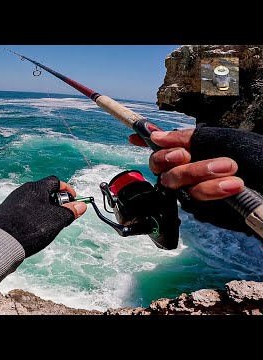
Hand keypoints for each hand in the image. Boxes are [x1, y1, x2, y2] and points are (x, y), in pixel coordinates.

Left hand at [0, 175, 86, 257]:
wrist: (0, 242)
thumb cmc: (31, 227)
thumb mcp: (56, 220)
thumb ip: (70, 212)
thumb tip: (81, 206)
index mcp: (36, 187)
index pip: (55, 182)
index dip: (67, 190)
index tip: (74, 201)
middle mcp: (23, 191)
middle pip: (45, 192)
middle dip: (57, 203)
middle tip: (63, 217)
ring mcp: (13, 202)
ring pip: (35, 203)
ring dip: (46, 212)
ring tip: (50, 226)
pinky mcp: (6, 213)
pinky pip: (25, 211)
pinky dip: (34, 217)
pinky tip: (35, 230)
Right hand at [128, 129, 243, 199]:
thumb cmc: (256, 157)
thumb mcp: (220, 139)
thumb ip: (186, 137)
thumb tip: (154, 136)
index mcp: (193, 150)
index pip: (162, 145)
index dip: (143, 140)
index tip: (131, 137)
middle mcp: (189, 170)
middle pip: (160, 166)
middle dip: (170, 158)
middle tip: (186, 154)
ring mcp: (193, 191)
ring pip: (175, 182)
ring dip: (200, 172)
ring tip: (230, 168)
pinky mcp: (202, 210)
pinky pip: (193, 199)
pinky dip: (212, 190)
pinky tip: (233, 184)